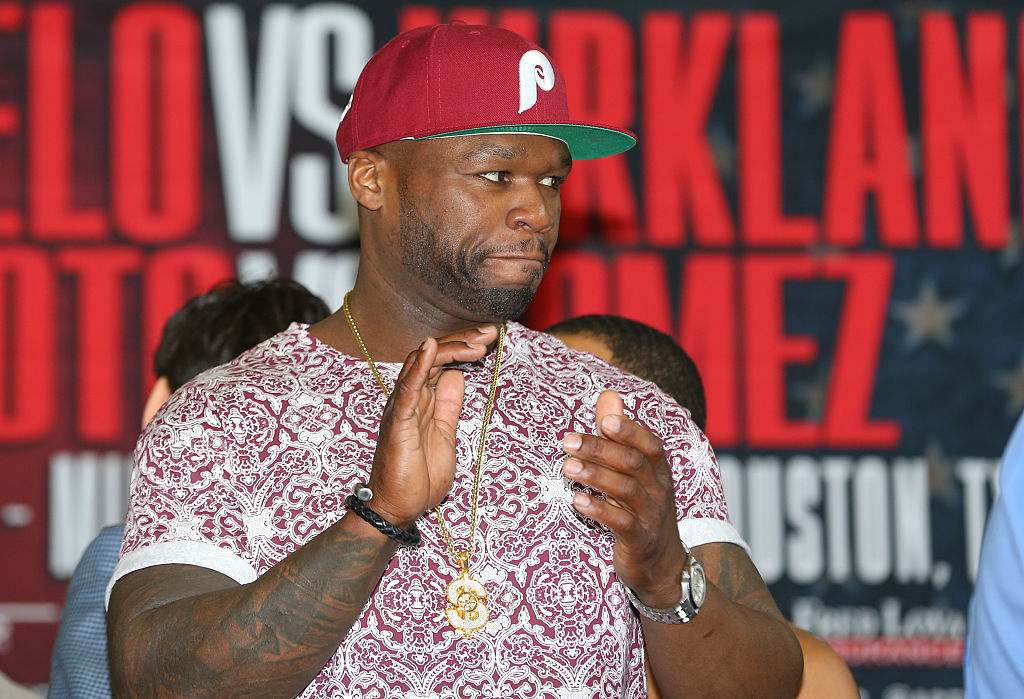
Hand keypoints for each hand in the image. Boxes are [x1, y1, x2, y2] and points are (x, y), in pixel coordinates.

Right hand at [366, 326, 498, 527]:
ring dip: (450, 349)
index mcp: (421, 400)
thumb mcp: (445, 433)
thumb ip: (448, 405)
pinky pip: (408, 389)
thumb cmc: (418, 474)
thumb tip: (457, 377)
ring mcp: (402, 408)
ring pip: (422, 365)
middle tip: (490, 332)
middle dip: (463, 341)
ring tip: (477, 341)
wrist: (398, 507)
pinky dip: (420, 366)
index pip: (442, 362)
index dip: (464, 346)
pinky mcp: (398, 423)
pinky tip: (432, 348)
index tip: (489, 337)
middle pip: (434, 357)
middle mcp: (409, 398)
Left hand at [562, 390, 685, 606]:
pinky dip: (599, 510)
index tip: (603, 420)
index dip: (629, 431)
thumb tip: (608, 395)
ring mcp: (651, 516)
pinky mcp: (640, 540)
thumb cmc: (641, 509)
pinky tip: (577, 501)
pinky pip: (622, 523)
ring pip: (627, 490)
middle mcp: (658, 490)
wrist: (662, 566)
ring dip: (595, 476)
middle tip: (568, 441)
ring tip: (567, 467)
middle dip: (600, 450)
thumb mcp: (634, 472)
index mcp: (658, 471)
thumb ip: (619, 435)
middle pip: (633, 463)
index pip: (649, 445)